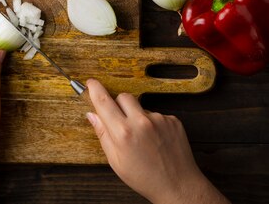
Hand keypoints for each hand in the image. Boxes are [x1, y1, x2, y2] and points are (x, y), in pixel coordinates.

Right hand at [86, 79, 228, 203]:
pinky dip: (153, 124)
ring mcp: (159, 119)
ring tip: (143, 139)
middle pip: (124, 97)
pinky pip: (156, 114)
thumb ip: (103, 134)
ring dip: (137, 116)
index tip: (91, 83)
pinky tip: (156, 140)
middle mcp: (141, 122)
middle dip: (119, 104)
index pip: (103, 102)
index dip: (95, 89)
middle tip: (121, 121)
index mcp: (123, 133)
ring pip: (141, 107)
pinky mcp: (173, 120)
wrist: (177, 185)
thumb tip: (92, 114)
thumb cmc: (144, 177)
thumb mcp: (116, 161)